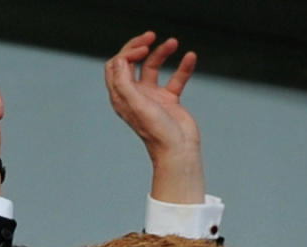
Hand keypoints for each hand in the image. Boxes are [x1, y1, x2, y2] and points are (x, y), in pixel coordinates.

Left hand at [105, 31, 204, 202]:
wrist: (178, 150)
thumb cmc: (156, 131)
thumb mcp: (136, 105)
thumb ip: (125, 83)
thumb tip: (120, 60)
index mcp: (121, 97)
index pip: (116, 67)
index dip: (127, 53)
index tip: (143, 49)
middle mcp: (134, 95)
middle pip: (131, 64)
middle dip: (138, 47)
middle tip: (151, 37)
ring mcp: (151, 97)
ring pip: (152, 68)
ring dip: (161, 53)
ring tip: (173, 43)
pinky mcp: (169, 100)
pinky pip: (175, 79)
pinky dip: (183, 67)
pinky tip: (190, 57)